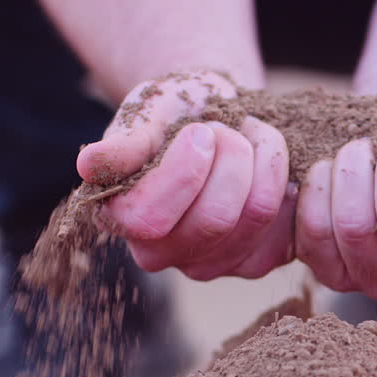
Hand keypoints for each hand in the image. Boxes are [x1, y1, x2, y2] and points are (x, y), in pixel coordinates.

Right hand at [76, 72, 294, 280]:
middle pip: (213, 220)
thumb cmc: (175, 112)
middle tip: (225, 128)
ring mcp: (210, 265)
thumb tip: (88, 164)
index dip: (184, 171)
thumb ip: (125, 139)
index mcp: (121, 219)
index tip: (199, 130)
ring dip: (264, 160)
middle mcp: (161, 254)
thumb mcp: (147, 111)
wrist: (217, 116)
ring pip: (255, 217)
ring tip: (249, 134)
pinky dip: (287, 181)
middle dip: (231, 157)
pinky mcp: (254, 262)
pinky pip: (288, 226)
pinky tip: (270, 162)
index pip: (150, 219)